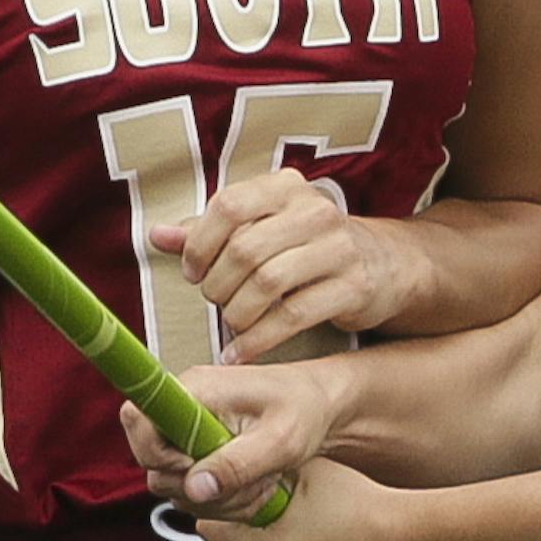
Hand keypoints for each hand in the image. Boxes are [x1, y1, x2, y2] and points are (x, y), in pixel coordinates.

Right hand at [120, 362, 338, 519]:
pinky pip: (191, 489)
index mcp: (195, 389)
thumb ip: (236, 464)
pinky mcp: (196, 450)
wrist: (321, 406)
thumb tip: (194, 488)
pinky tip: (251, 486)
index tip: (197, 465)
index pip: (137, 417)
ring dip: (215, 498)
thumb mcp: (280, 441)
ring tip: (256, 483)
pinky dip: (221, 500)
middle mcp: (182, 407)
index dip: (157, 453)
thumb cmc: (306, 409)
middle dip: (197, 487)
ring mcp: (187, 431)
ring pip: (172, 483)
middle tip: (244, 482)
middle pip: (152, 462)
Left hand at [152, 171, 412, 363]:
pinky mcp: (354, 287)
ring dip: (237, 312)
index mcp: (285, 188)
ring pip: (268, 283)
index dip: (200, 244)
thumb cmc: (305, 245)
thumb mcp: (261, 227)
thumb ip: (208, 230)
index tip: (193, 272)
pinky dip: (259, 340)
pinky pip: (294, 316)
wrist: (384, 264)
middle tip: (214, 301)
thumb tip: (156, 234)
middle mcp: (315, 211)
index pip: (229, 206)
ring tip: (230, 323)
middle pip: (245, 250)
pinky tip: (241, 352)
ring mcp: (339, 248)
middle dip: (218, 284)